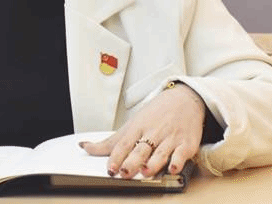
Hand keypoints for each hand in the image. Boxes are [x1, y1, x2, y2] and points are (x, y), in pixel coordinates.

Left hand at [79, 82, 204, 178]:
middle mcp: (153, 133)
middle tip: (124, 172)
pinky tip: (172, 168)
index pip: (124, 143)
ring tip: (145, 172)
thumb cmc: (156, 114)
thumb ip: (111, 141)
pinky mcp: (186, 144)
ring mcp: (170, 138)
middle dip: (132, 161)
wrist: (184, 99)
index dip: (116, 156)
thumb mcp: (133, 123)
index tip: (110, 168)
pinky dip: (177, 162)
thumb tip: (85, 147)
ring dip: (153, 163)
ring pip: (160, 153)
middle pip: (140, 149)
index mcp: (138, 127)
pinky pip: (181, 154)